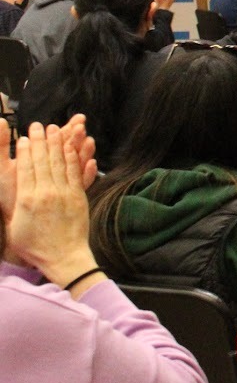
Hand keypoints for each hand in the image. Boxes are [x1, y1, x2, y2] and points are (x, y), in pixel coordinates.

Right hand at [6, 121, 101, 288]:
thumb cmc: (34, 246)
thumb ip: (12, 203)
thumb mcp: (13, 226)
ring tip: (55, 128)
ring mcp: (64, 193)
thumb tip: (14, 187)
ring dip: (57, 143)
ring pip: (60, 162)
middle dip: (40, 141)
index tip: (23, 137)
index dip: (24, 151)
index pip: (25, 168)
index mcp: (26, 199)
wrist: (63, 257)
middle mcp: (46, 193)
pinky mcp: (78, 196)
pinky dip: (73, 156)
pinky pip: (75, 171)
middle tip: (38, 125)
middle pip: (42, 160)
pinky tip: (71, 146)